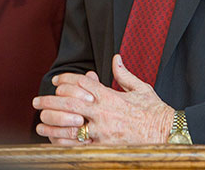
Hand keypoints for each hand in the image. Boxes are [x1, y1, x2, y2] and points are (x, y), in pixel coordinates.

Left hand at [33, 54, 174, 144]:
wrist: (167, 133)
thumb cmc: (155, 111)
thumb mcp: (141, 87)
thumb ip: (124, 74)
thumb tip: (116, 58)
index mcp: (111, 96)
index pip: (82, 84)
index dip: (65, 80)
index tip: (55, 81)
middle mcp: (103, 113)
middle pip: (69, 104)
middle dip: (50, 101)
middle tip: (36, 101)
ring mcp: (102, 132)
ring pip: (70, 126)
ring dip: (52, 124)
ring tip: (39, 123)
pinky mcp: (104, 147)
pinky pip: (79, 146)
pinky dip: (64, 143)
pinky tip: (53, 141)